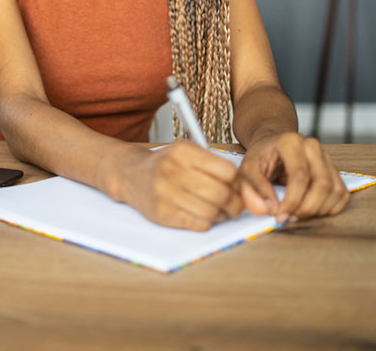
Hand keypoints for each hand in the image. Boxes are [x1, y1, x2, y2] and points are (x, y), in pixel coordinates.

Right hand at [118, 140, 242, 230]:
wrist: (131, 174)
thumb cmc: (166, 164)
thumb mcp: (187, 153)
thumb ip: (214, 166)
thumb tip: (245, 189)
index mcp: (183, 151)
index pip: (227, 171)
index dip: (237, 182)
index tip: (236, 186)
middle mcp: (172, 171)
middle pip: (221, 194)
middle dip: (235, 204)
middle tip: (235, 205)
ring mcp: (165, 194)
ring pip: (212, 212)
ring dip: (221, 215)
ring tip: (219, 210)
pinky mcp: (163, 214)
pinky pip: (199, 225)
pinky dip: (207, 223)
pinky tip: (203, 215)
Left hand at [237, 132, 350, 222]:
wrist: (271, 144)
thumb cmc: (259, 157)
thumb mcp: (247, 170)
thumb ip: (254, 189)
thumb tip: (270, 210)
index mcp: (290, 142)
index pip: (299, 176)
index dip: (292, 201)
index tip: (280, 217)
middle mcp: (313, 147)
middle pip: (322, 184)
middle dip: (307, 208)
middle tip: (290, 219)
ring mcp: (327, 157)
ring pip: (335, 190)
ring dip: (319, 210)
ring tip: (298, 215)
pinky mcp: (334, 169)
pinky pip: (342, 193)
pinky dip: (330, 208)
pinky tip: (311, 211)